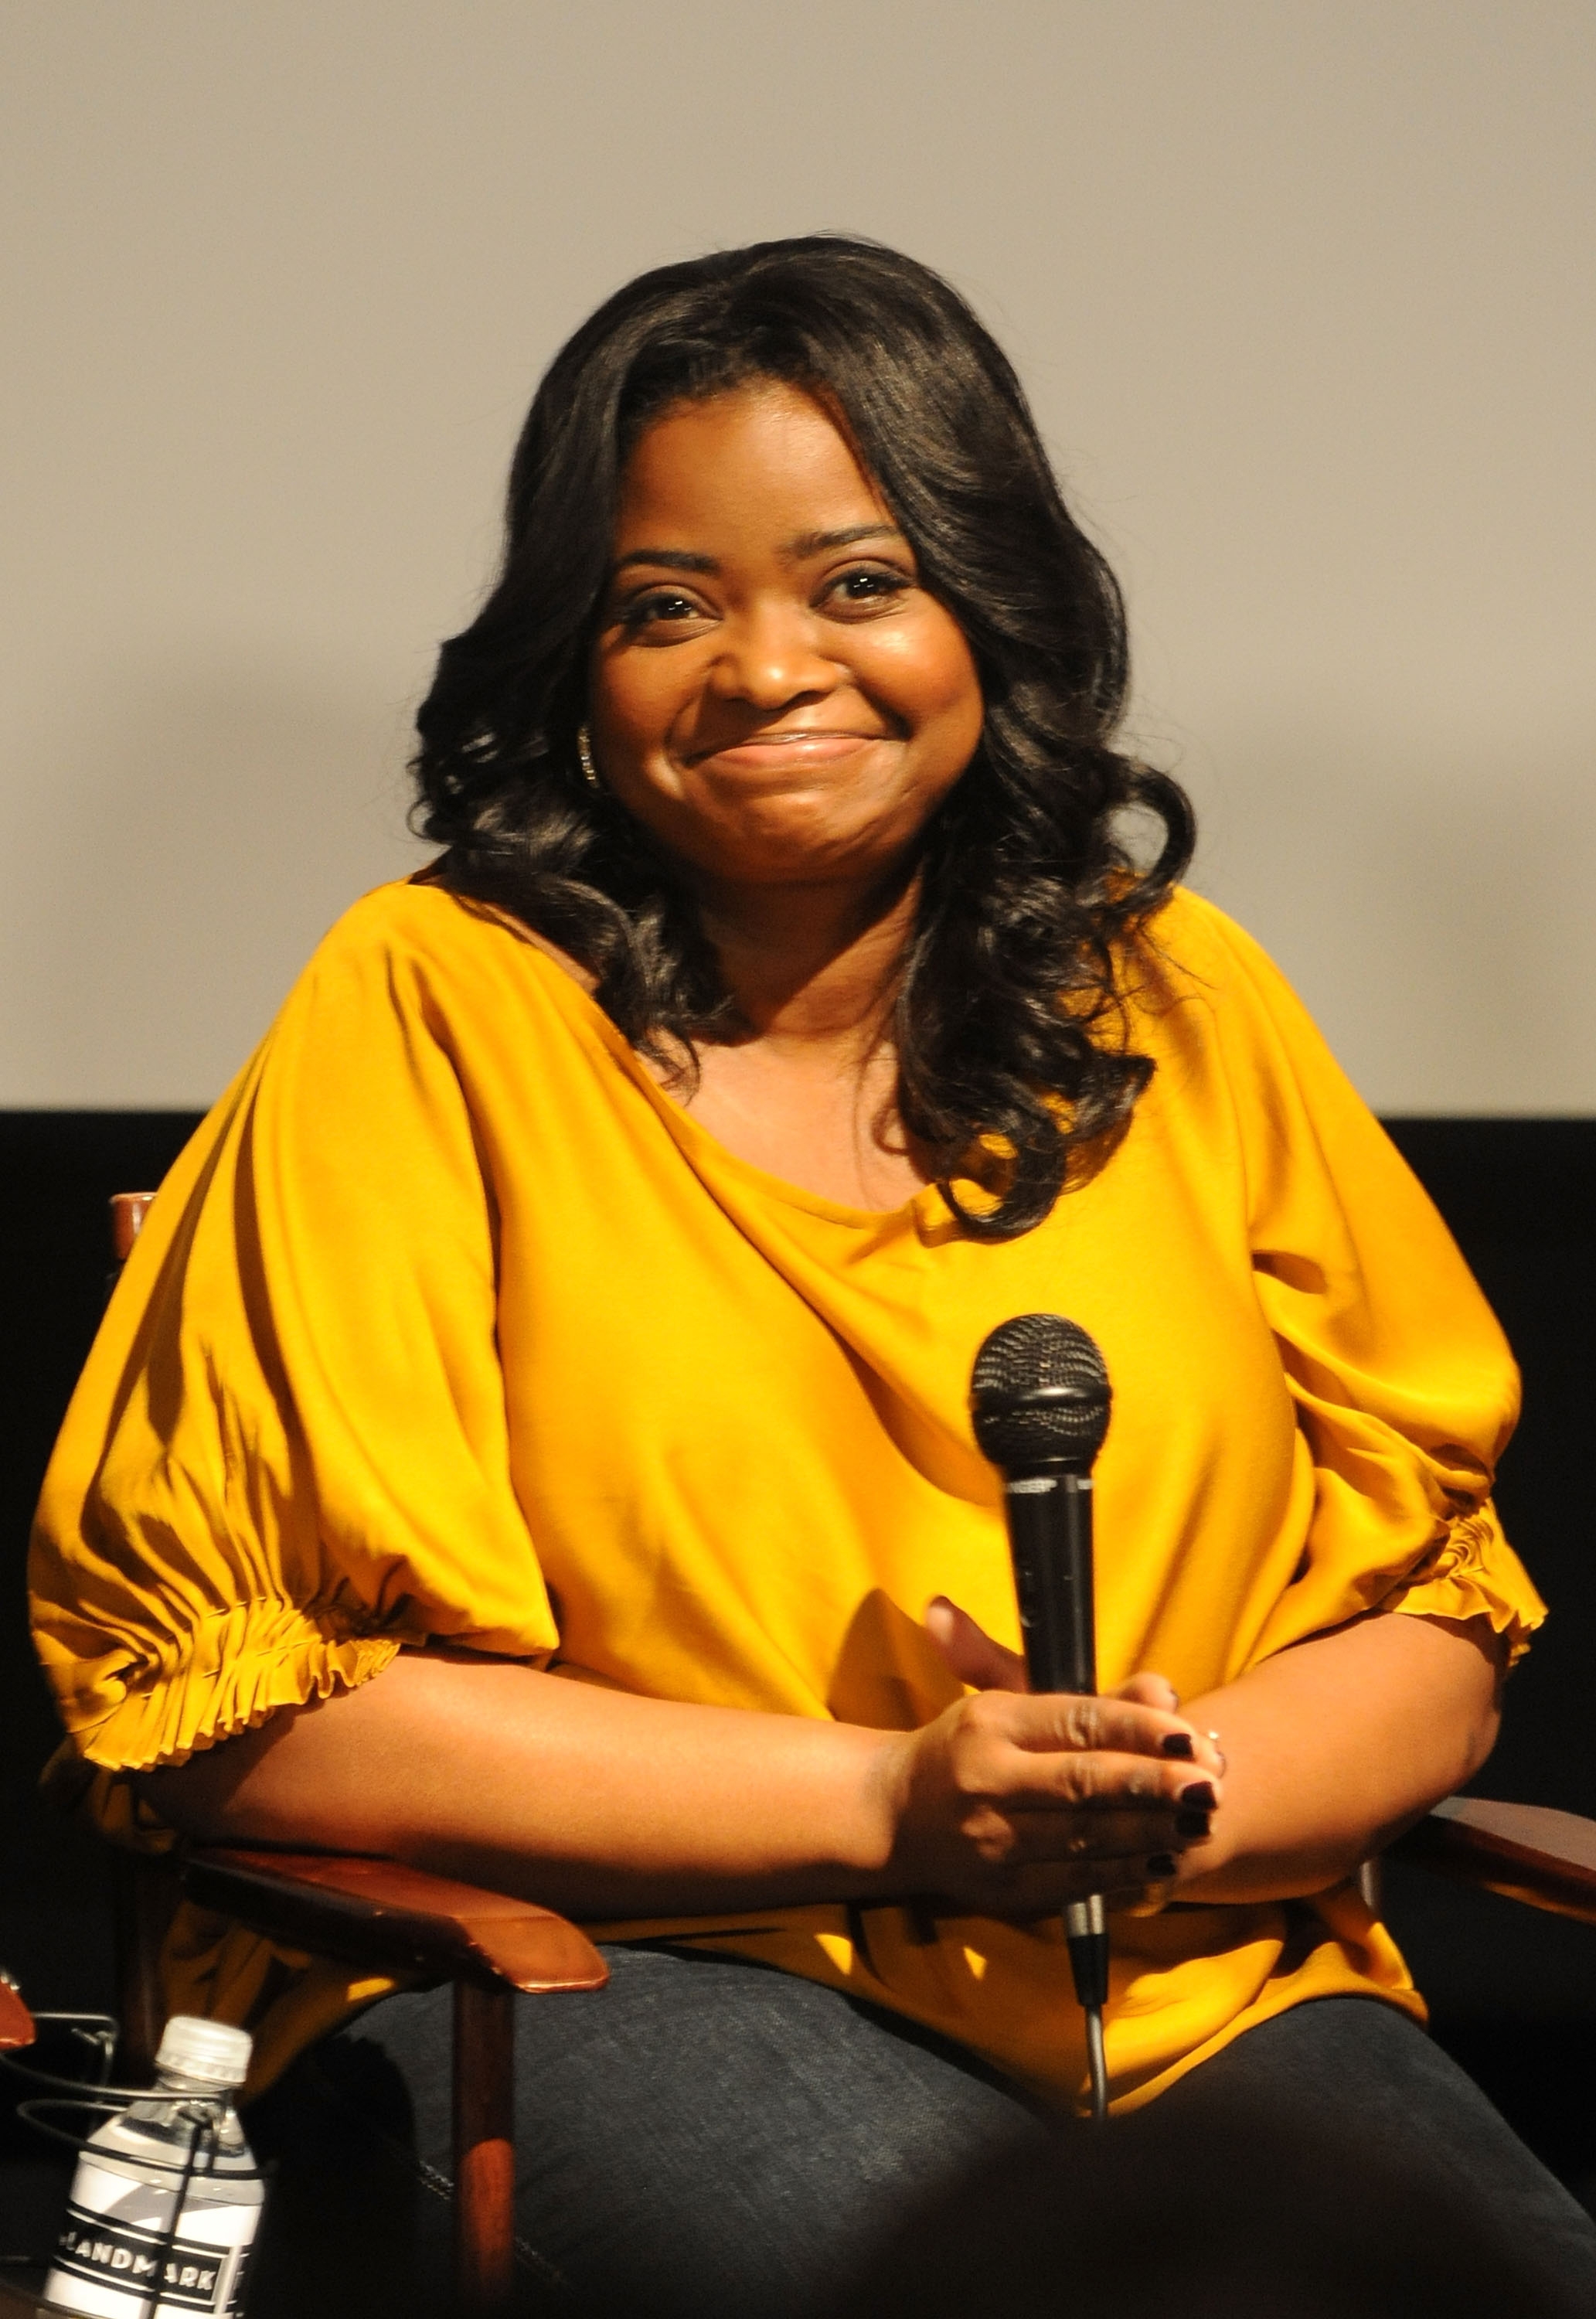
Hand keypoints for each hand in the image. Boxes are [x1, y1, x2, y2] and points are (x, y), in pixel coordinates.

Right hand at [871, 1598, 1223, 1916]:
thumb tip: (1164, 1690)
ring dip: (1151, 1834)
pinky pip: (1076, 1883)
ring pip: (1086, 1839)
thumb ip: (1093, 1698)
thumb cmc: (972, 1747)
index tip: (1190, 1736)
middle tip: (1212, 1787)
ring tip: (1201, 1825)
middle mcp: (986, 1779)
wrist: (896, 1814)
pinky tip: (1164, 1864)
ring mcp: (992, 1840)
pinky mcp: (1002, 1890)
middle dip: (1154, 1786)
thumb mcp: (1015, 1703)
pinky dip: (1124, 1875)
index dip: (1138, 1728)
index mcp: (991, 1721)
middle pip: (1084, 1783)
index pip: (1077, 1721)